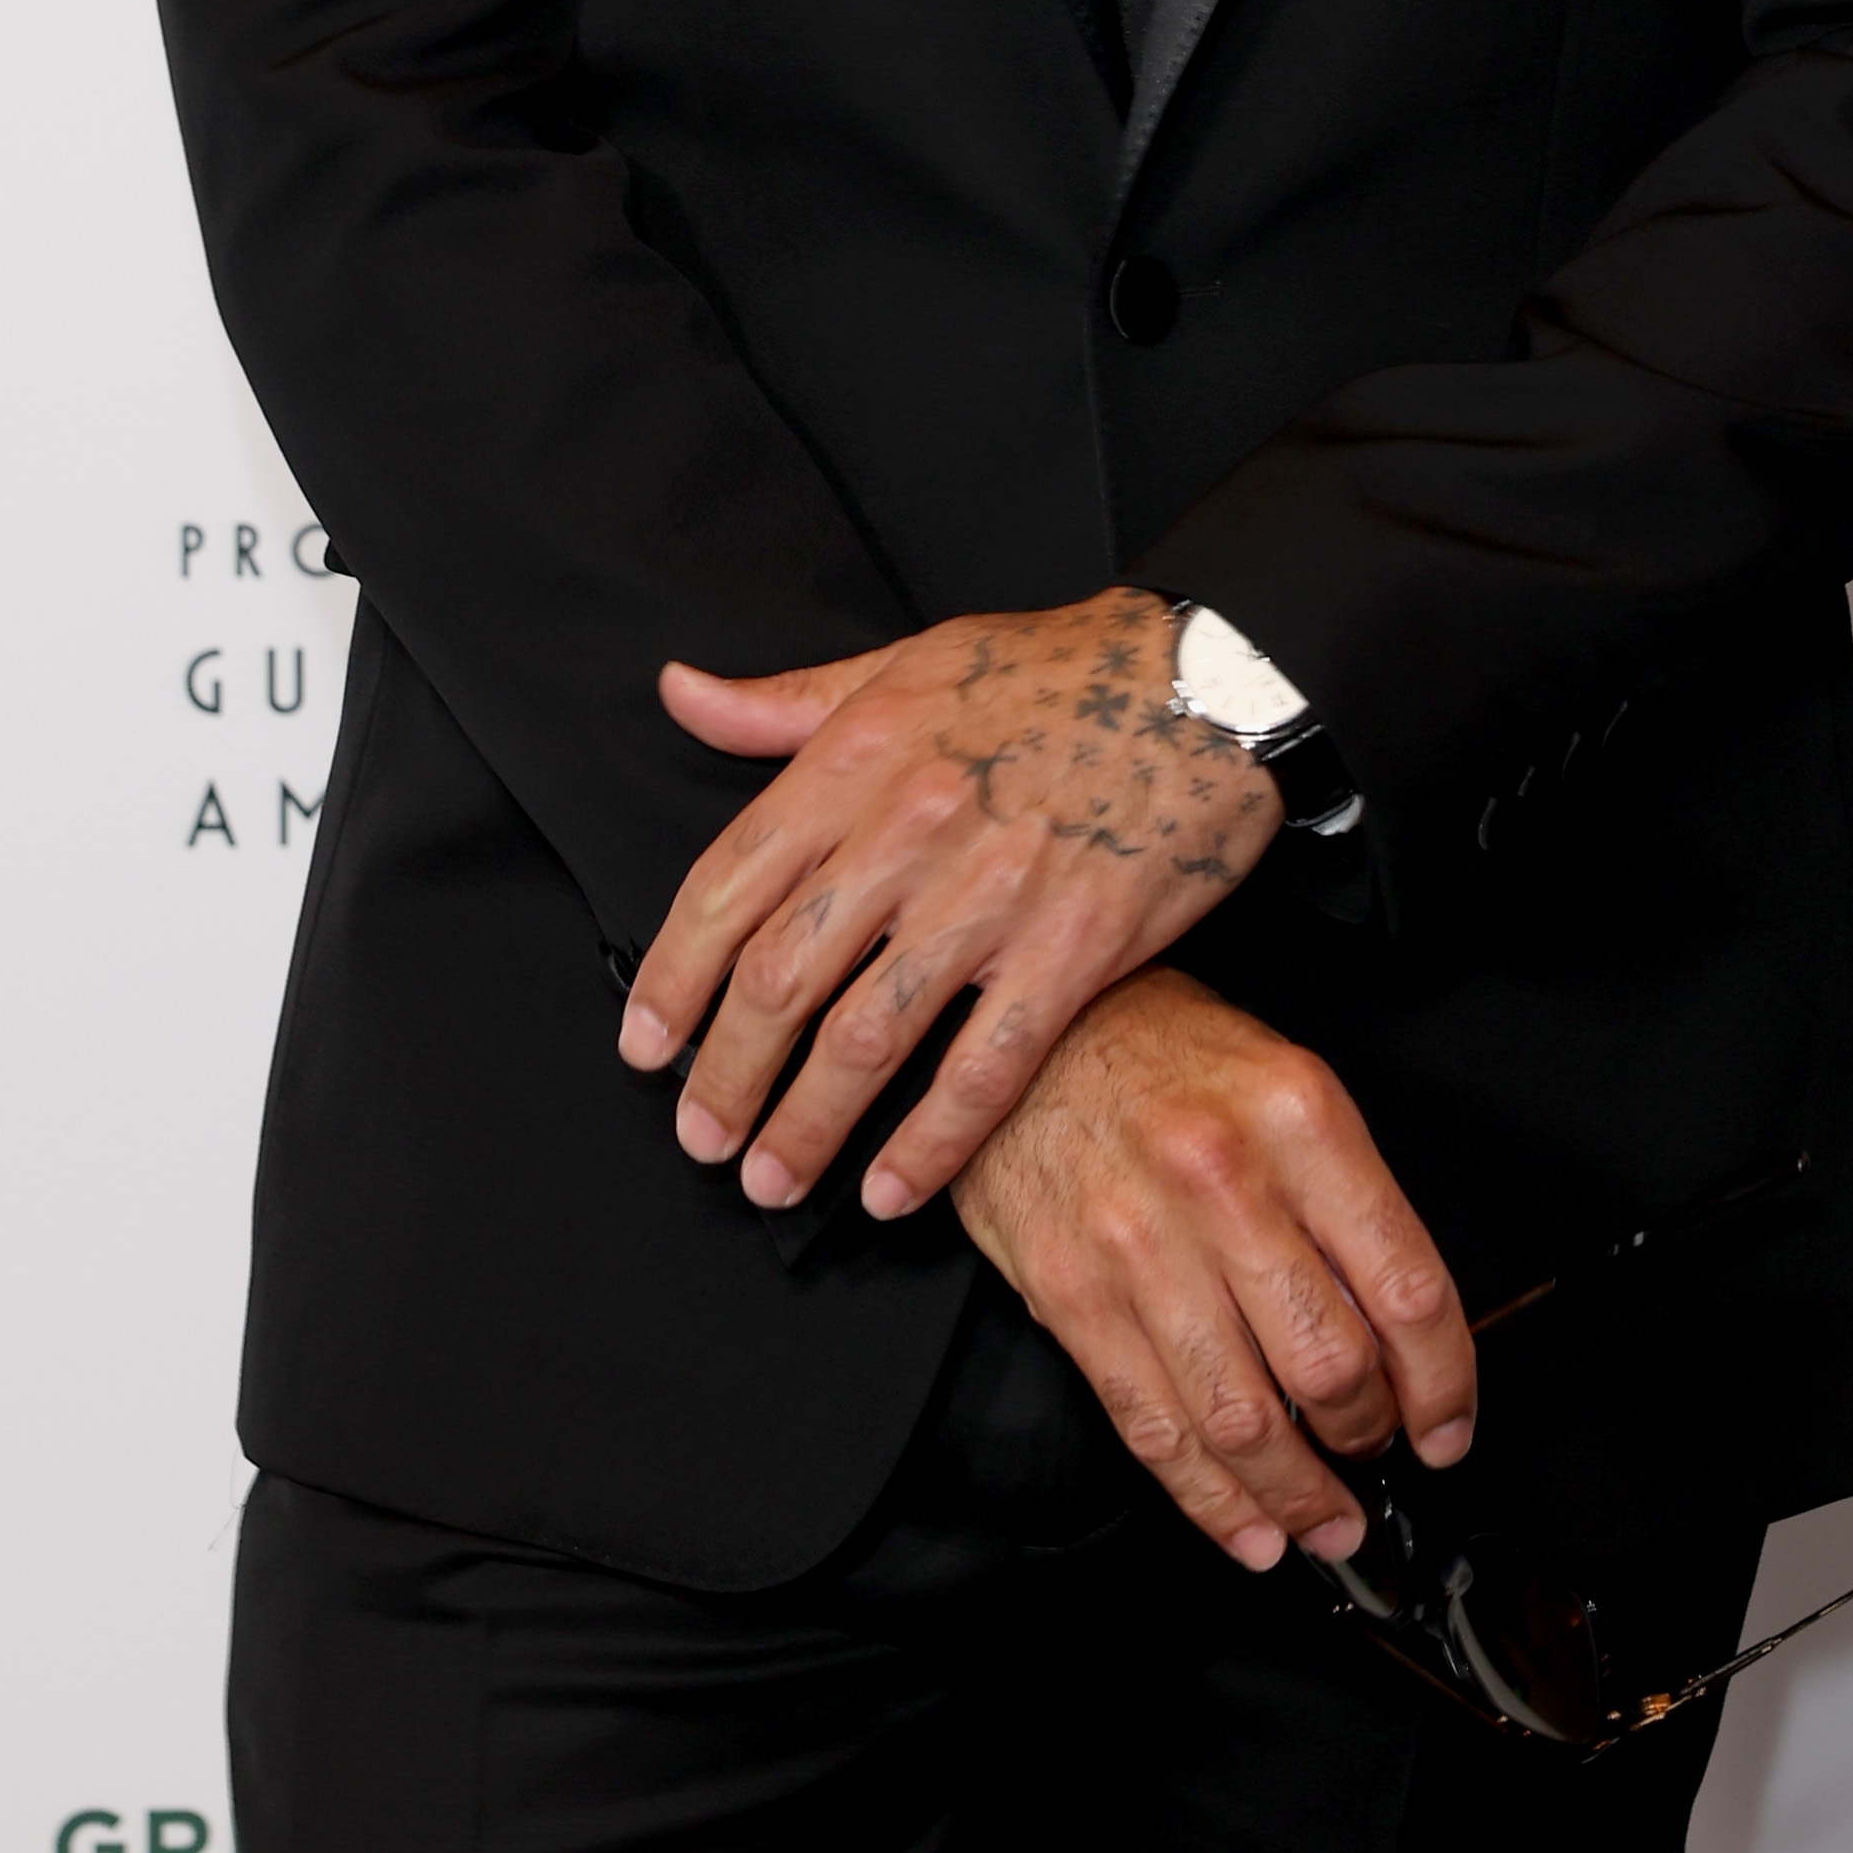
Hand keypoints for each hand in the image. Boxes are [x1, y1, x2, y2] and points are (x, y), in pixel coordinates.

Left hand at [619, 589, 1286, 1217]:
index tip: (646, 1047)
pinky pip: (987, 1067)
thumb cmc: (1053, 672)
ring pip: (867, 1037)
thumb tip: (682, 694)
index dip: (673, 981)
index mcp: (857, 759)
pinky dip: (933, 1143)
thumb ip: (785, 702)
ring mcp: (992, 895)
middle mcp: (910, 829)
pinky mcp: (1074, 948)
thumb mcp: (905, 662)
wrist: (1206, 678)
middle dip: (726, 1075)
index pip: (728, 886)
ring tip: (773, 1179)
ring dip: (808, 1125)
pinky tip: (895, 1190)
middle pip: (780, 977)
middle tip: (700, 1136)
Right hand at [954, 970, 1475, 1570]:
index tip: (1446, 1427)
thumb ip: (1342, 1201)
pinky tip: (1248, 1529)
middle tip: (1376, 1453)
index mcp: (1298, 1120)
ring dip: (1298, 1495)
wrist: (1027, 1035)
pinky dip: (1210, 1501)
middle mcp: (1222, 1181)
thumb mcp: (1283, 1083)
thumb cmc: (1163, 1055)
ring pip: (1243, 1417)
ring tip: (1326, 1521)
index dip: (1442, 1384)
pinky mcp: (1073, 1295)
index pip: (1404, 1286)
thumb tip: (1395, 1334)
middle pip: (1328, 1364)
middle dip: (1367, 1437)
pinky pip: (1154, 1427)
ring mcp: (1140, 1245)